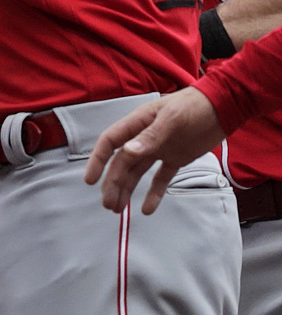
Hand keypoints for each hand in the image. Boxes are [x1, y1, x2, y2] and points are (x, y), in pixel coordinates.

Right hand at [86, 87, 226, 212]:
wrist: (225, 107)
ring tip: (118, 209)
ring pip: (137, 173)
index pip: (109, 143)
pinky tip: (147, 208)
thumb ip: (150, 136)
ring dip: (127, 190)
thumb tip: (127, 152)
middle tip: (109, 205)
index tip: (91, 180)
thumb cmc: (196, 105)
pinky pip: (160, 179)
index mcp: (137, 124)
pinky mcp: (175, 159)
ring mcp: (159, 150)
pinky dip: (154, 193)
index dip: (97, 161)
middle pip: (121, 164)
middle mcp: (143, 138)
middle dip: (113, 184)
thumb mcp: (173, 118)